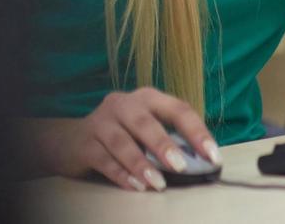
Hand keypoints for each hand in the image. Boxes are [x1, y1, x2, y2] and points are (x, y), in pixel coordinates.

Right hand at [27, 87, 219, 192]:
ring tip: (158, 183)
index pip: (177, 109)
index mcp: (147, 97)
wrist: (72, 140)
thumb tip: (201, 162)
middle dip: (164, 145)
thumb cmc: (122, 134)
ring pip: (122, 142)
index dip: (197, 131)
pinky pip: (104, 160)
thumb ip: (169, 138)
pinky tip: (135, 187)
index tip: (213, 155)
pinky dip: (121, 175)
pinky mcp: (85, 144)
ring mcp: (101, 123)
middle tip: (181, 166)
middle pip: (145, 122)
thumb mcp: (145, 128)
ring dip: (141, 164)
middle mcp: (123, 104)